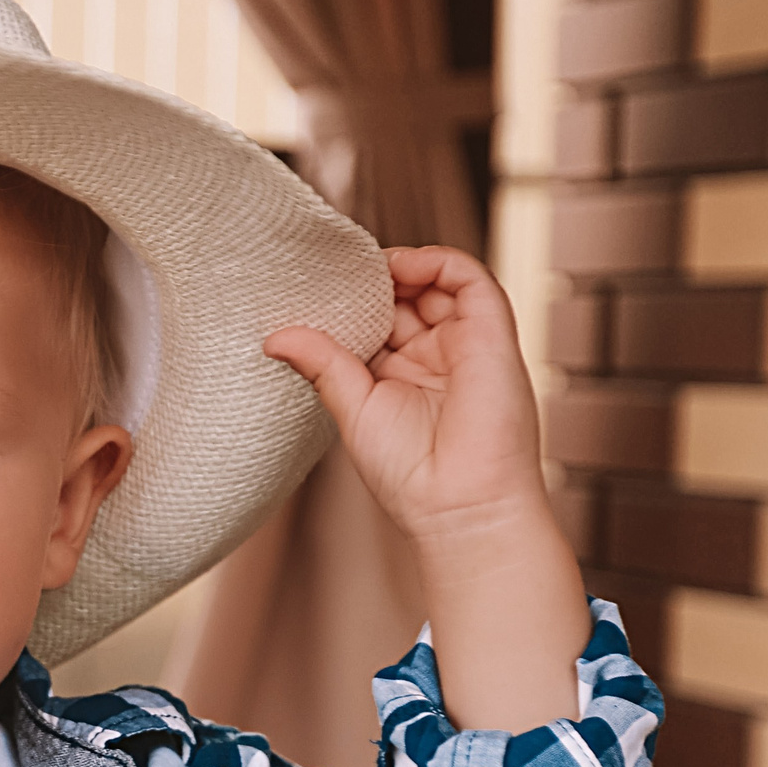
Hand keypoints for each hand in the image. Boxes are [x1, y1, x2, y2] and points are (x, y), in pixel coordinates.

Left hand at [265, 247, 586, 732]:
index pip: (376, 321)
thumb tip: (274, 335)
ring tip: (367, 266)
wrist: (459, 505)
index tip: (314, 287)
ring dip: (403, 265)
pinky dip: (437, 261)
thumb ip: (322, 364)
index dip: (351, 299)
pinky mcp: (493, 335)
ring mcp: (464, 344)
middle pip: (405, 297)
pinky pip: (471, 280)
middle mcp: (434, 357)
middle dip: (373, 279)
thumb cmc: (409, 476)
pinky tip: (402, 265)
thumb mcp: (352, 409)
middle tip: (334, 270)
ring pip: (437, 283)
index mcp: (399, 377)